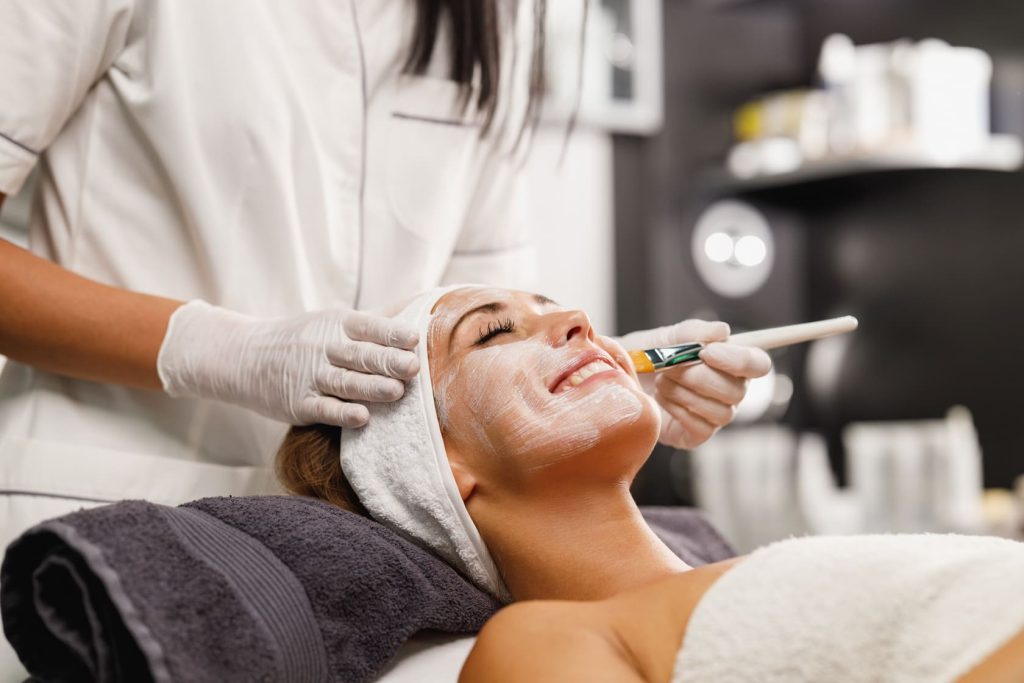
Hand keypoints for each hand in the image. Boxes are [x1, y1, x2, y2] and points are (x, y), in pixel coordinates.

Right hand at [157, 301, 419, 427]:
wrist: (243, 357)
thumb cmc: (301, 338)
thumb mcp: (333, 320)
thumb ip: (376, 320)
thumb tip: (421, 305)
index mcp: (336, 324)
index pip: (368, 326)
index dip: (391, 333)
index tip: (414, 338)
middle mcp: (324, 348)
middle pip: (360, 355)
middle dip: (388, 361)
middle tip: (414, 367)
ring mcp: (310, 377)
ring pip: (346, 383)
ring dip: (372, 388)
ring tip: (397, 392)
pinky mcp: (299, 404)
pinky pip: (324, 409)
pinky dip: (343, 413)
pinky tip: (362, 417)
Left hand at [616, 320, 771, 449]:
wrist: (618, 377)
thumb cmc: (647, 356)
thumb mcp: (667, 337)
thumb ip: (694, 332)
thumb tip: (723, 331)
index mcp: (730, 362)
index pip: (758, 364)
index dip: (739, 360)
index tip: (707, 352)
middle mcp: (729, 390)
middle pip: (738, 391)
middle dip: (700, 377)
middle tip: (670, 367)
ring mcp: (714, 415)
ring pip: (721, 412)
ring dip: (686, 393)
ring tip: (662, 381)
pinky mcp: (696, 435)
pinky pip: (701, 428)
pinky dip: (679, 410)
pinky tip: (662, 400)